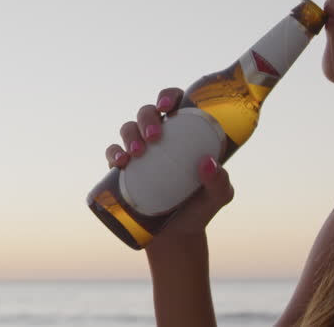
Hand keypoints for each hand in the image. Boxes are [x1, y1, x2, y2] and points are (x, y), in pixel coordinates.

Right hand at [103, 87, 234, 249]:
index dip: (168, 96)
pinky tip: (121, 162)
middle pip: (147, 112)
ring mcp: (140, 152)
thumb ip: (220, 182)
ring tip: (137, 152)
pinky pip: (113, 152)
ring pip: (128, 128)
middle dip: (147, 117)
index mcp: (184, 134)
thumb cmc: (200, 209)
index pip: (174, 104)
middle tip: (155, 137)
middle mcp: (160, 138)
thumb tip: (208, 163)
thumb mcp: (218, 197)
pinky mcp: (124, 169)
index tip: (168, 107)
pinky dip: (114, 152)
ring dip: (129, 133)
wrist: (177, 237)